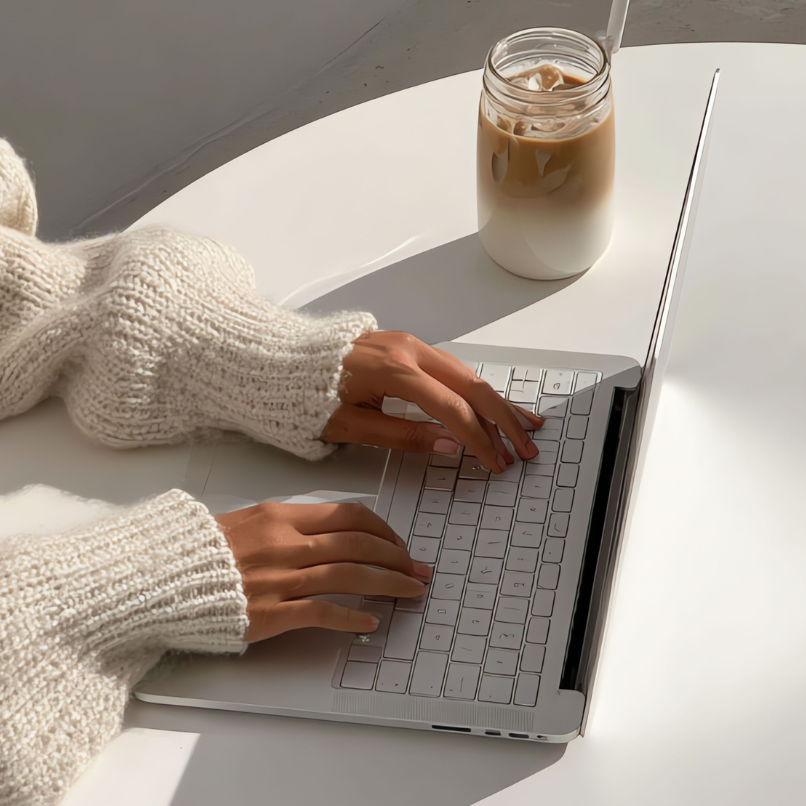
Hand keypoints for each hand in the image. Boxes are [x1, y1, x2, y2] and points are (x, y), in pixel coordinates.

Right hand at [215, 500, 427, 641]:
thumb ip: (285, 528)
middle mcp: (284, 544)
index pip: (348, 515)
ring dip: (388, 584)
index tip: (398, 544)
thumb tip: (325, 535)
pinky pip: (323, 612)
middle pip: (358, 544)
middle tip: (418, 570)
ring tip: (410, 592)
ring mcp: (279, 579)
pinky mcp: (271, 613)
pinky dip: (352, 617)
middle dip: (397, 558)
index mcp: (280, 516)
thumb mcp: (245, 524)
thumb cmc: (200, 554)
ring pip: (350, 575)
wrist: (161, 577)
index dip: (383, 530)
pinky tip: (371, 622)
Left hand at [323, 330, 541, 472]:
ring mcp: (408, 342)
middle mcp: (408, 349)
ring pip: (465, 373)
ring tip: (524, 425)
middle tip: (525, 447)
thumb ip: (404, 436)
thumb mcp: (351, 426)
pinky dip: (474, 387)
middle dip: (503, 419)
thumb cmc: (305, 396)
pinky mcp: (405, 344)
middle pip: (471, 385)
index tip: (495, 462)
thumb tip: (450, 445)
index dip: (479, 440)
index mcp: (395, 371)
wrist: (279, 360)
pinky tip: (490, 402)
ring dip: (495, 401)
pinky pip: (450, 366)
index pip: (452, 409)